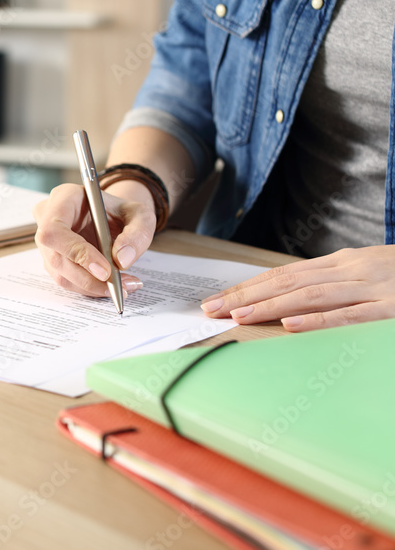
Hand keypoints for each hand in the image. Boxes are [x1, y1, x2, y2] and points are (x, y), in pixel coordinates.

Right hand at [33, 181, 156, 297]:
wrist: (113, 216)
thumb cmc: (121, 211)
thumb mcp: (140, 214)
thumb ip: (137, 233)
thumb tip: (122, 260)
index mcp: (63, 198)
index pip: (55, 230)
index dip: (76, 252)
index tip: (105, 270)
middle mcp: (47, 219)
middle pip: (56, 258)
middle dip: (89, 278)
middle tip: (119, 285)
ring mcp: (47, 243)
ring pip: (62, 274)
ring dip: (93, 287)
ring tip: (124, 286)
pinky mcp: (53, 260)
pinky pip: (68, 281)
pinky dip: (91, 288)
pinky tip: (113, 285)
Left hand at [200, 246, 394, 330]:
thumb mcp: (368, 274)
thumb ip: (334, 285)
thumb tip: (291, 303)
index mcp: (344, 262)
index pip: (284, 274)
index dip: (248, 286)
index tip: (217, 300)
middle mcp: (352, 270)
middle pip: (287, 282)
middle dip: (246, 296)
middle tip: (210, 309)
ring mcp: (373, 287)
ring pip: (311, 296)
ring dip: (271, 307)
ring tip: (238, 316)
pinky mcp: (393, 308)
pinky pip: (351, 315)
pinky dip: (319, 320)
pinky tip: (291, 326)